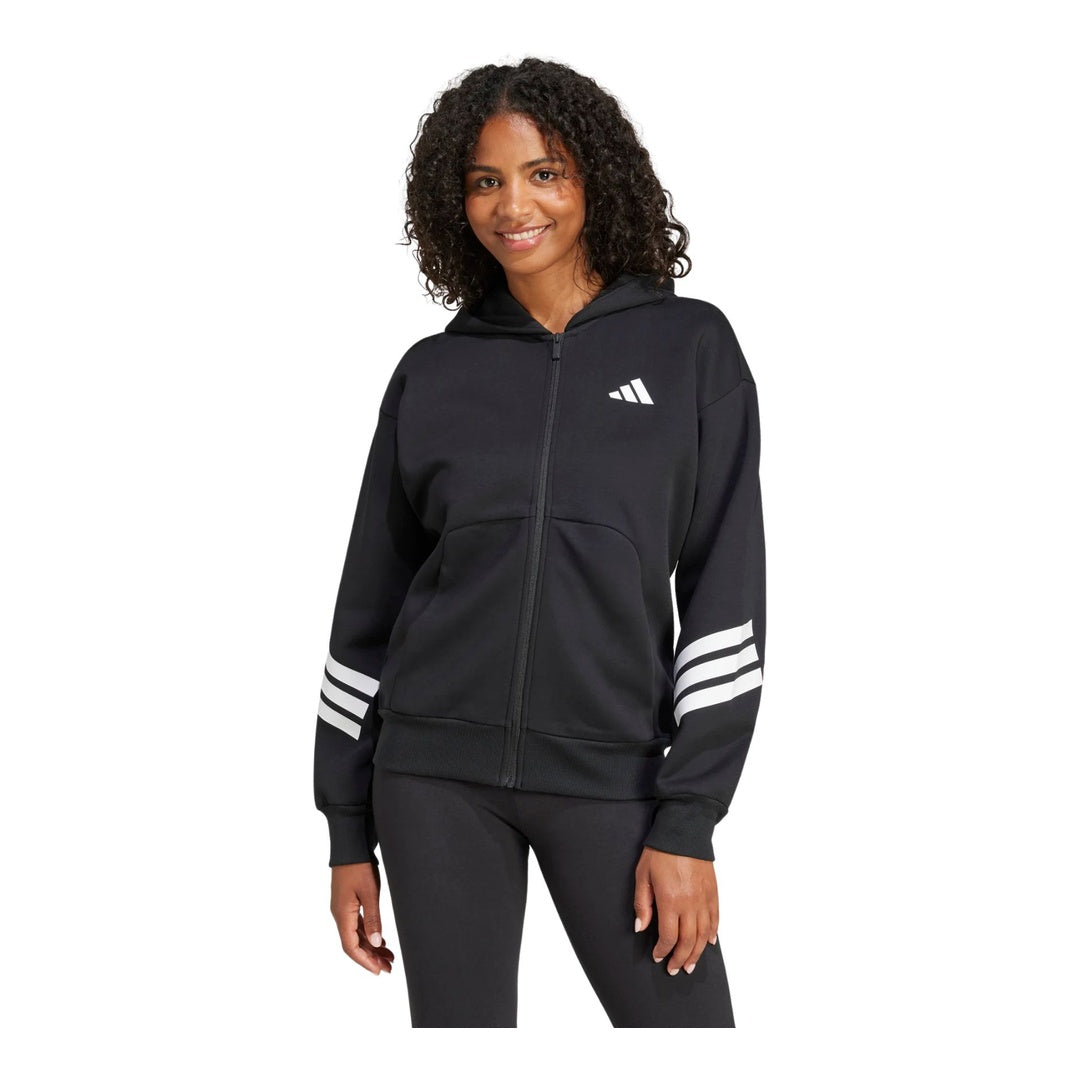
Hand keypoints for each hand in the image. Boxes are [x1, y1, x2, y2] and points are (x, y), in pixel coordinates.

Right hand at [330, 861, 394, 974]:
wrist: (350, 845)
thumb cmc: (359, 866)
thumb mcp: (370, 892)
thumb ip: (373, 918)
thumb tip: (375, 943)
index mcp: (342, 914)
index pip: (351, 947)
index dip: (365, 961)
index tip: (379, 971)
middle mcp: (340, 914)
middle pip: (354, 944)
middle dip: (371, 958)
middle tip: (389, 968)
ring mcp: (343, 909)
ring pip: (356, 935)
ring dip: (371, 947)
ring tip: (389, 957)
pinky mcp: (348, 902)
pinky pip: (357, 925)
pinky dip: (368, 934)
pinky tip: (380, 940)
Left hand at [633, 845, 718, 975]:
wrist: (684, 830)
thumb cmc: (660, 851)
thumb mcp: (642, 876)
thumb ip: (642, 904)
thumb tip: (641, 927)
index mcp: (671, 900)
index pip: (669, 936)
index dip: (663, 951)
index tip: (658, 957)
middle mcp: (690, 903)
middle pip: (688, 941)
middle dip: (681, 958)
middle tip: (675, 969)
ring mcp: (704, 898)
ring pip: (704, 934)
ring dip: (697, 953)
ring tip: (691, 964)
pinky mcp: (713, 892)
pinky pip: (715, 918)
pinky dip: (713, 933)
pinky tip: (709, 943)